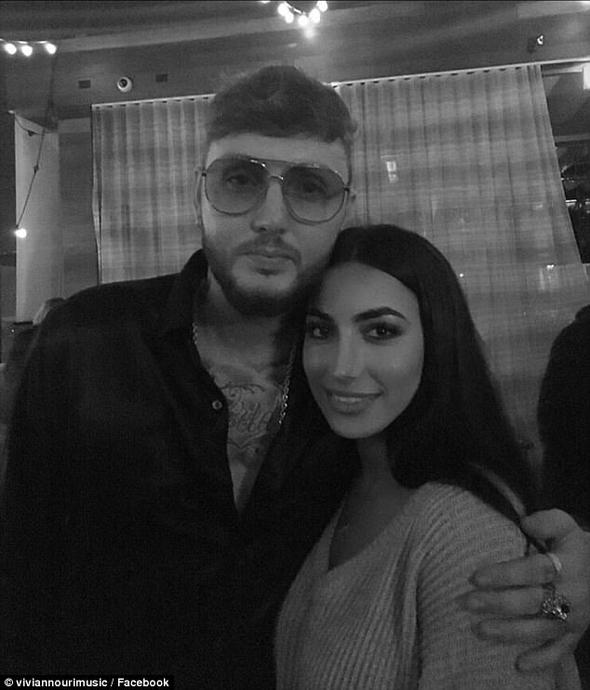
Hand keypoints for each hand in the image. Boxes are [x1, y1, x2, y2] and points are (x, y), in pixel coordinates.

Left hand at [458, 509, 589, 670]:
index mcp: (566, 566)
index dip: (505, 574)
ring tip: (478, 630)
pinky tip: (518, 665)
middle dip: (495, 603)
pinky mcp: (574, 635)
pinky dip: (541, 660)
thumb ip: (547, 521)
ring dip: (508, 631)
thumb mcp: (565, 526)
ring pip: (539, 628)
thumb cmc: (573, 546)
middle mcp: (570, 594)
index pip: (533, 570)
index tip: (475, 577)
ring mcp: (573, 618)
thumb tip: (526, 523)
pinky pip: (559, 652)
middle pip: (530, 601)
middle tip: (466, 602)